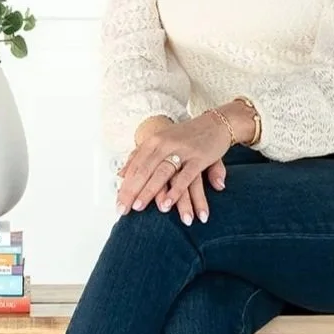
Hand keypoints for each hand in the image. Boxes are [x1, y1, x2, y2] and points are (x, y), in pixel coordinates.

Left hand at [115, 112, 230, 223]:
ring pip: (161, 173)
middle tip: (122, 210)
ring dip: (149, 192)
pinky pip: (185, 177)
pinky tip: (168, 204)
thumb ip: (139, 156)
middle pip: (143, 171)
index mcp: (153, 141)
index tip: (118, 203)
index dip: (125, 186)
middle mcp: (164, 144)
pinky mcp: (199, 158)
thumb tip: (120, 173)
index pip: (134, 166)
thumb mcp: (159, 142)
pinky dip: (175, 191)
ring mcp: (182, 151)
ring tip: (139, 208)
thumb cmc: (185, 136)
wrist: (216, 123)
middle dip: (131, 191)